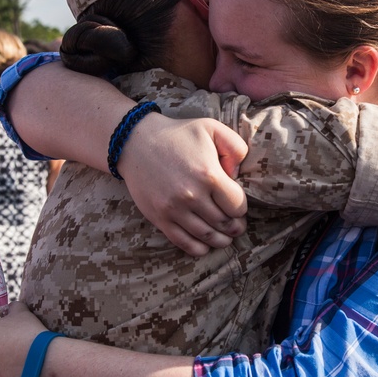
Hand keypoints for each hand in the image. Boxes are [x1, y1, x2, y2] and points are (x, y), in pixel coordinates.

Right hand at [120, 114, 248, 255]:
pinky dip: (199, 248)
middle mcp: (192, 195)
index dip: (241, 209)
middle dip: (235, 227)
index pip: (237, 206)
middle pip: (224, 224)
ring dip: (221, 241)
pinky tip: (205, 244)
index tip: (238, 206)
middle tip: (237, 226)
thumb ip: (235, 146)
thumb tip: (237, 175)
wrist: (136, 142)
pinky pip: (183, 242)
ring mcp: (174, 209)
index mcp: (209, 175)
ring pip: (207, 236)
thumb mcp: (211, 128)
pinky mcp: (160, 218)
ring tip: (226, 237)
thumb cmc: (178, 134)